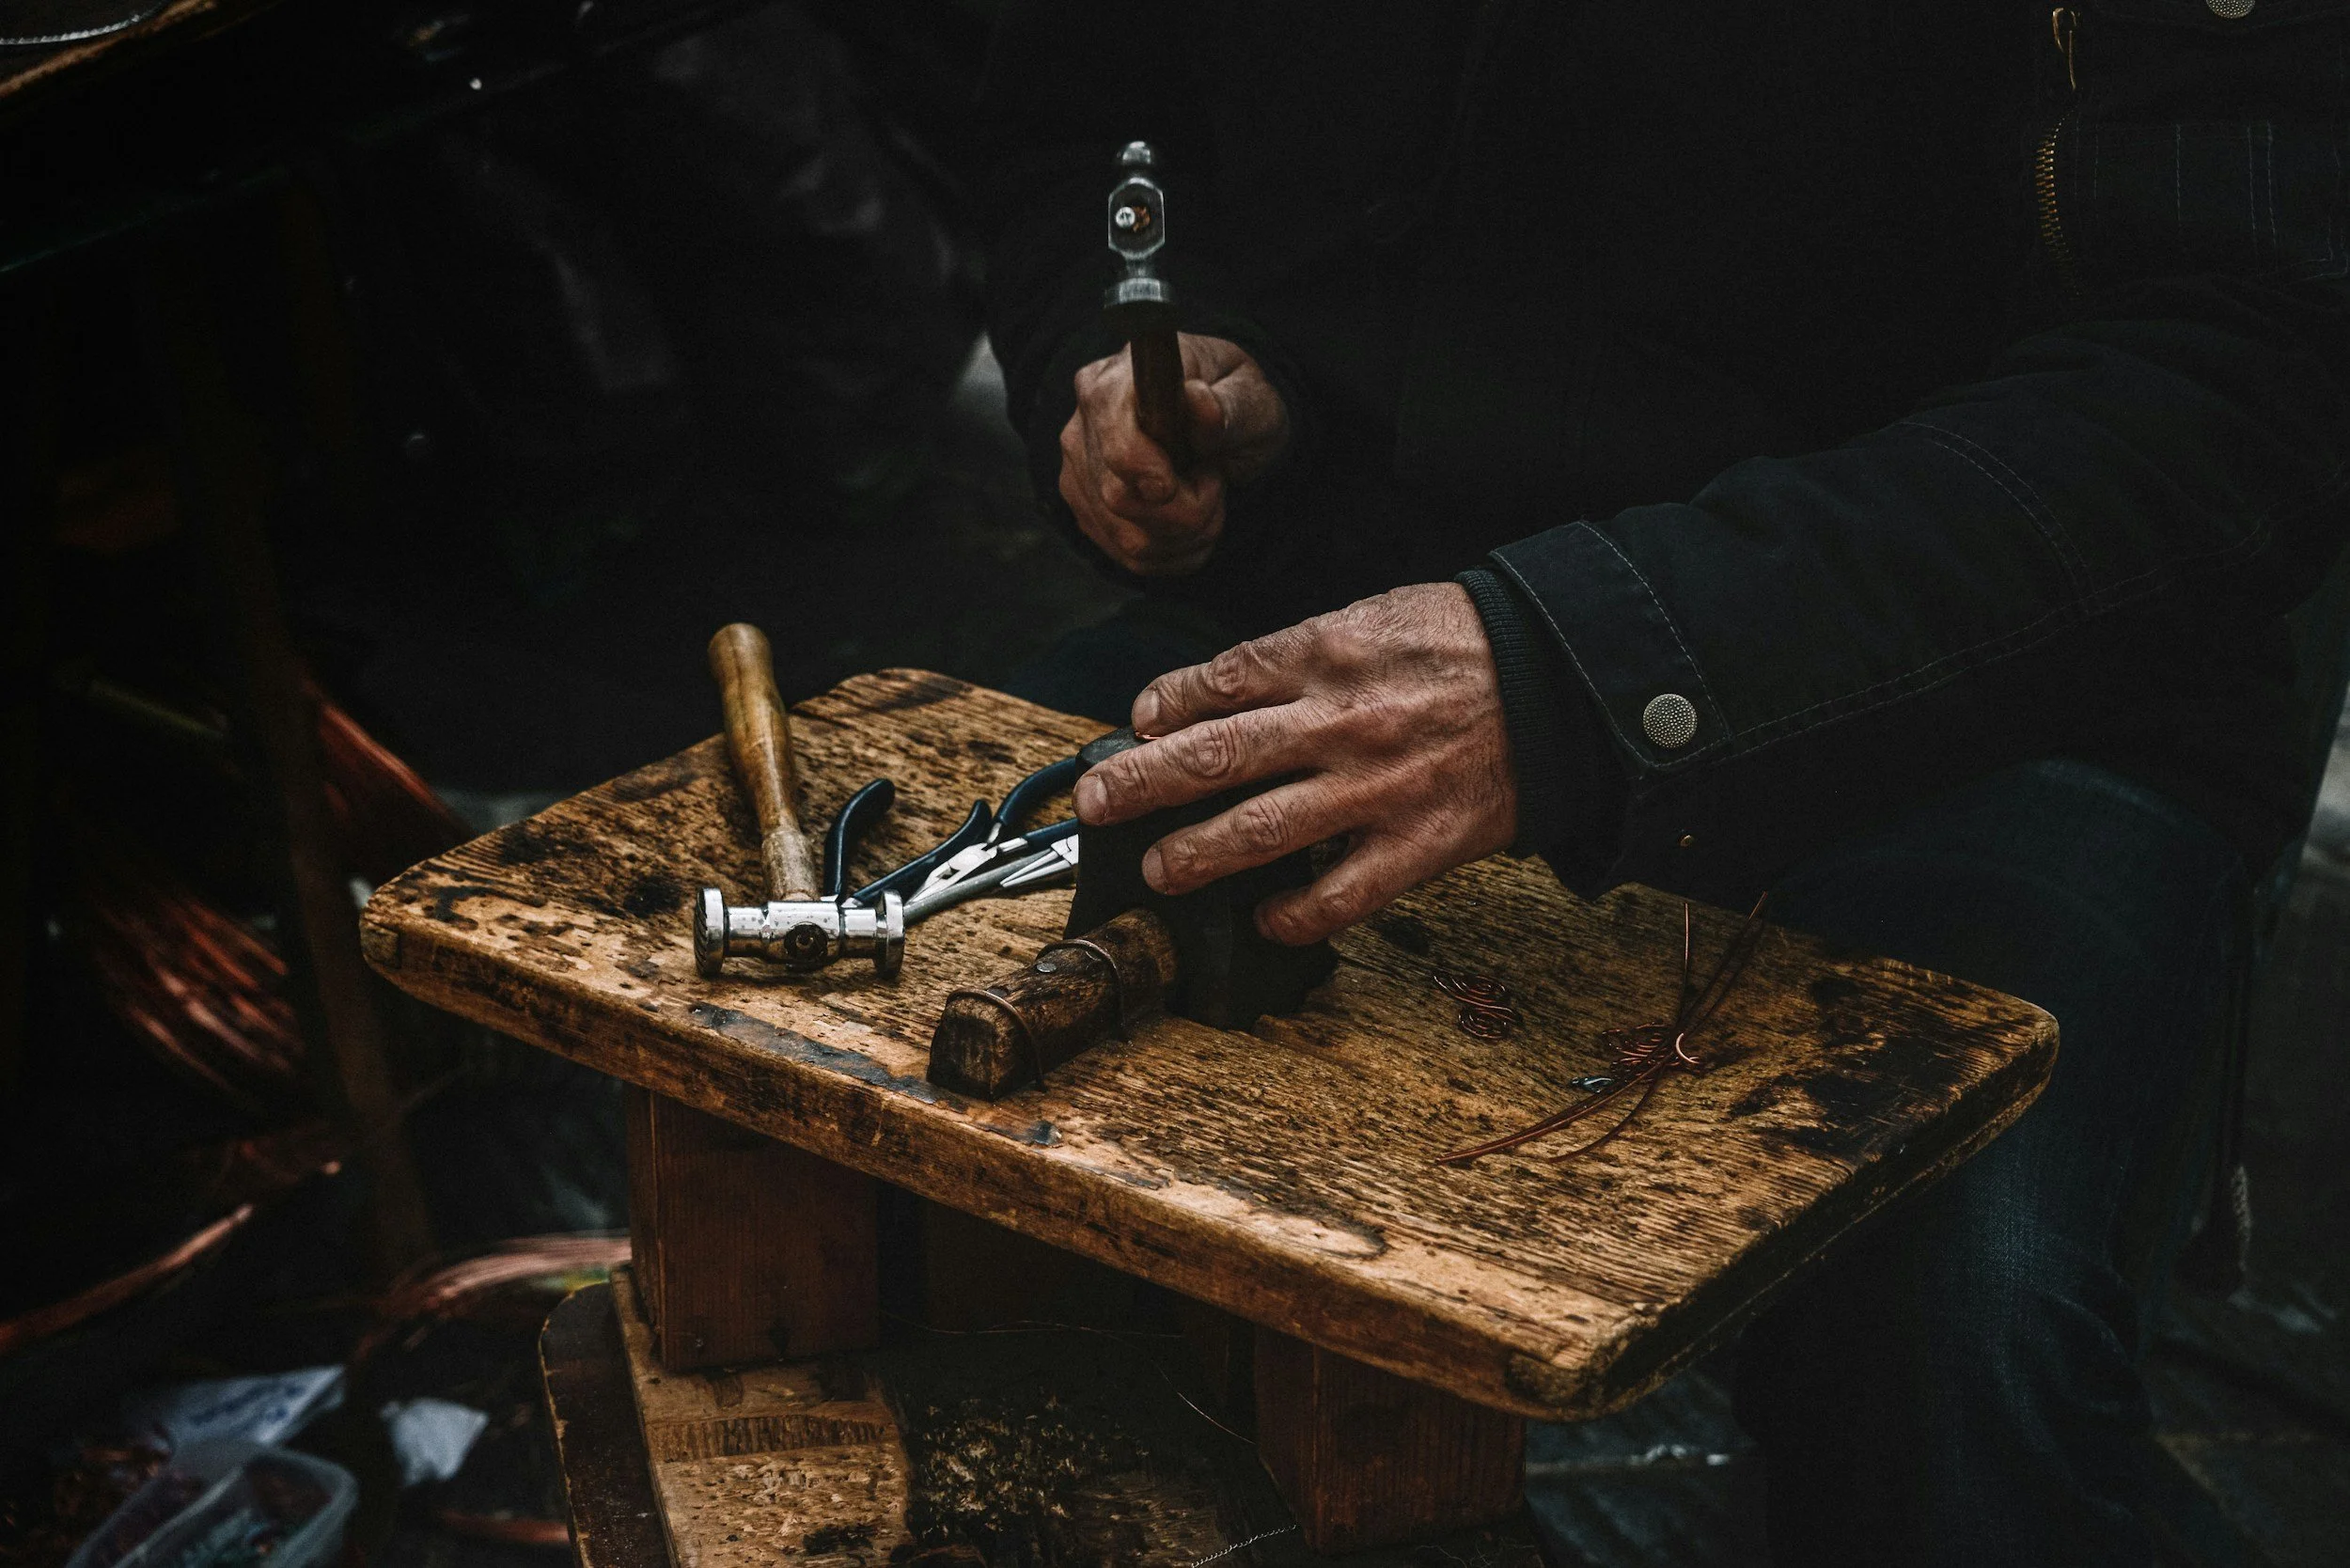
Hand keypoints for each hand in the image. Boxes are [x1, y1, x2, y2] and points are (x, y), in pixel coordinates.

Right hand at [1057, 333, 1288, 575]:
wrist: (1215, 423)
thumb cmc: (1231, 402)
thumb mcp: (1249, 394)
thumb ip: (1229, 404)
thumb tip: (1199, 402)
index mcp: (1114, 382)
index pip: (1113, 438)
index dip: (1144, 468)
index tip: (1180, 482)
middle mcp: (1083, 428)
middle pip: (1120, 499)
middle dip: (1186, 510)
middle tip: (1215, 481)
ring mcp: (1079, 473)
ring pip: (1130, 538)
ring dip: (1187, 535)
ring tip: (1208, 499)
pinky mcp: (1088, 511)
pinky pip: (1131, 557)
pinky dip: (1176, 552)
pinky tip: (1191, 523)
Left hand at [1071, 583, 1519, 944]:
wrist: (1565, 679)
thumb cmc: (1468, 645)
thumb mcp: (1375, 616)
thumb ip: (1301, 658)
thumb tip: (1223, 695)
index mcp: (1326, 655)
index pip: (1219, 683)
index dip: (1164, 706)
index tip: (1138, 724)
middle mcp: (1338, 722)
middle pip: (1215, 756)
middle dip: (1142, 784)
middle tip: (1097, 803)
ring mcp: (1375, 789)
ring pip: (1260, 830)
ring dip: (1197, 854)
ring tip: (1160, 869)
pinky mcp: (1418, 843)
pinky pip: (1342, 895)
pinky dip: (1295, 915)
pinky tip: (1265, 920)